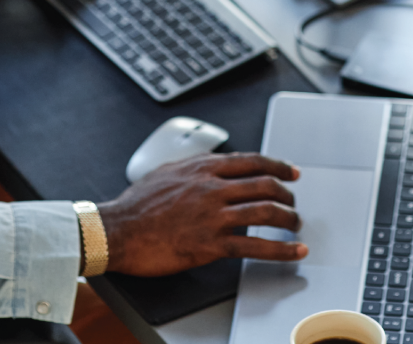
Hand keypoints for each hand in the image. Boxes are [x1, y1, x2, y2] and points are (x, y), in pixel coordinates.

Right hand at [97, 153, 306, 275]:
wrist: (117, 230)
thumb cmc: (136, 205)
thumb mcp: (166, 172)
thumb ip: (192, 168)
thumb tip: (208, 166)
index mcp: (202, 168)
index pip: (252, 161)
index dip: (278, 166)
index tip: (291, 172)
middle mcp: (212, 187)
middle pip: (265, 185)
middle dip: (287, 195)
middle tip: (294, 204)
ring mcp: (213, 215)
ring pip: (265, 212)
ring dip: (288, 220)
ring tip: (296, 226)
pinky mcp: (211, 244)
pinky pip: (254, 247)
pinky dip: (280, 249)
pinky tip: (292, 251)